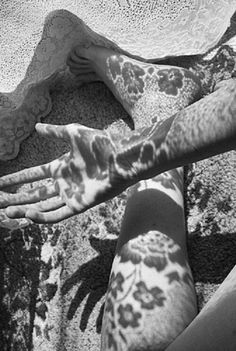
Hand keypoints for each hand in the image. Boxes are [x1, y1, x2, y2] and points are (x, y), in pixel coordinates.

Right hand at [0, 123, 126, 223]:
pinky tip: (28, 215)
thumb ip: (53, 132)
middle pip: (33, 193)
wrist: (120, 157)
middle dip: (14, 198)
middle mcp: (62, 183)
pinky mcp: (79, 205)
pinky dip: (42, 216)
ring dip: (23, 210)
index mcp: (59, 167)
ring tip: (6, 212)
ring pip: (42, 206)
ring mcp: (70, 195)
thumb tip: (35, 127)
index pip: (31, 175)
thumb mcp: (72, 133)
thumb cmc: (99, 143)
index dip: (15, 179)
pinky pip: (57, 214)